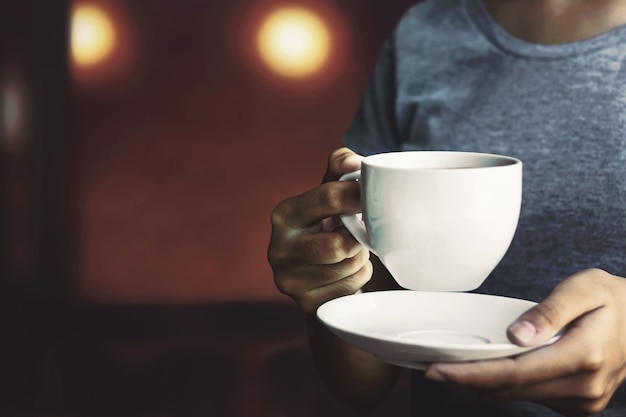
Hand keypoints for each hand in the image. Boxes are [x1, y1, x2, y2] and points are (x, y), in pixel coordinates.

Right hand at [268, 148, 371, 312]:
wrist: (316, 274)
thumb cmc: (327, 225)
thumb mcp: (329, 194)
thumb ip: (340, 168)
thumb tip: (352, 160)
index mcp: (284, 215)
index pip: (328, 198)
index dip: (358, 195)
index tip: (373, 196)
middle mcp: (278, 249)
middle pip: (339, 244)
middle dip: (357, 238)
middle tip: (360, 232)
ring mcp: (289, 280)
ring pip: (349, 267)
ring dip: (361, 257)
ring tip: (352, 250)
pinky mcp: (305, 303)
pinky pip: (351, 287)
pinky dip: (359, 277)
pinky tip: (348, 270)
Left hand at [425, 268, 625, 416]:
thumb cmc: (614, 299)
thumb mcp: (586, 287)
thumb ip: (550, 310)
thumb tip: (516, 335)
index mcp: (584, 354)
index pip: (515, 373)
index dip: (472, 375)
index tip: (438, 370)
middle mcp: (585, 386)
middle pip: (512, 390)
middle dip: (468, 381)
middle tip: (432, 370)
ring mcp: (585, 400)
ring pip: (521, 397)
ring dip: (484, 386)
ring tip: (452, 371)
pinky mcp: (581, 404)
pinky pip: (534, 398)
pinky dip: (508, 387)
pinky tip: (487, 374)